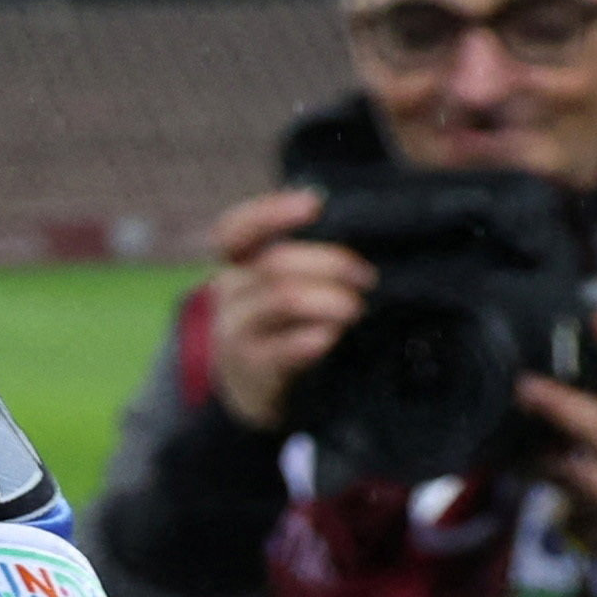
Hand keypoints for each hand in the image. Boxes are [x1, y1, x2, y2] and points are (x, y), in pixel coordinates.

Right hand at [201, 190, 373, 433]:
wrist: (252, 391)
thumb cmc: (280, 328)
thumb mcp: (277, 289)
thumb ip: (304, 260)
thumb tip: (360, 228)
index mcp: (238, 266)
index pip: (235, 231)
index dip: (270, 213)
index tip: (314, 205)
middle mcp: (231, 294)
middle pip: (273, 264)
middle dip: (328, 263)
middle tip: (365, 276)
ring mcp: (238, 333)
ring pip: (282, 299)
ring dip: (327, 299)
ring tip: (355, 308)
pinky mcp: (254, 369)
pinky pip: (283, 348)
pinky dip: (313, 337)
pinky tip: (331, 337)